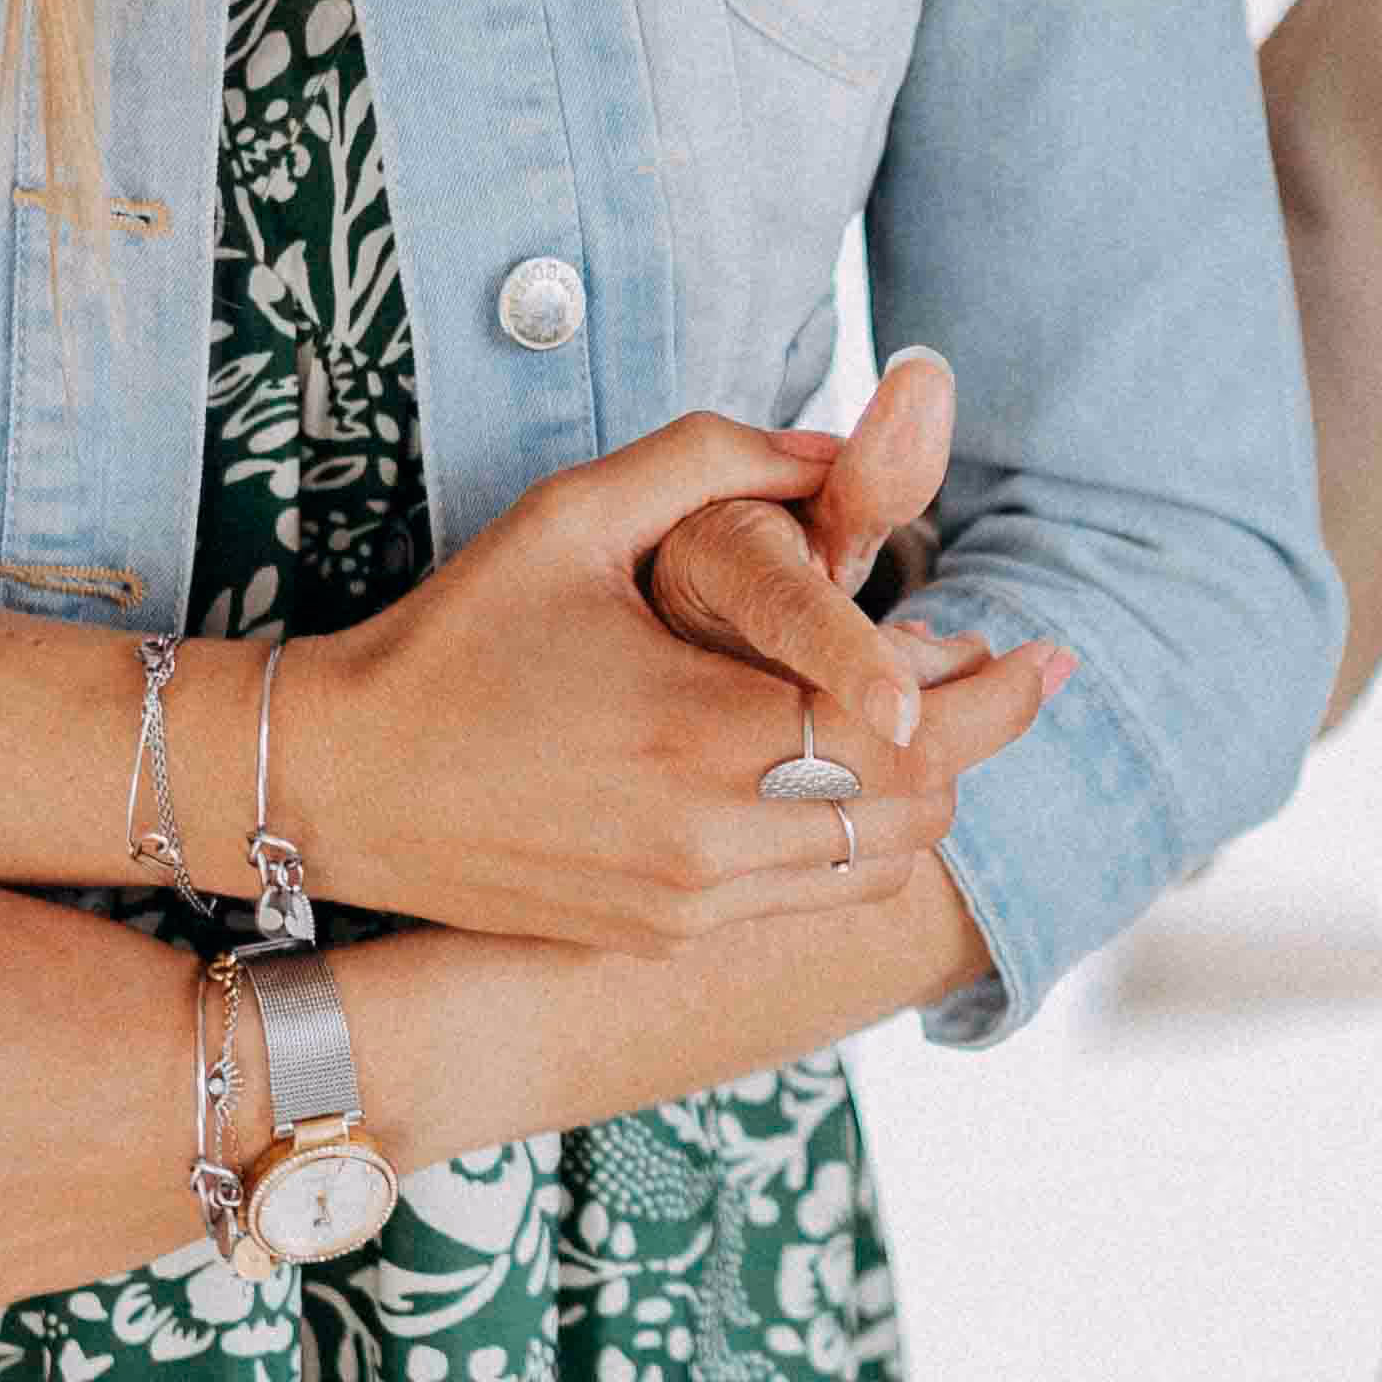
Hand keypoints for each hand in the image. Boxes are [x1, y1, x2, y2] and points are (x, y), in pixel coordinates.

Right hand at [280, 402, 1067, 950]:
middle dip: (978, 744)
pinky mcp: (659, 936)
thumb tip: (833, 445)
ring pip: (872, 869)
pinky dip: (851, 844)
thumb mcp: (575, 517)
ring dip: (921, 802)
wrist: (335, 782)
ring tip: (933, 729)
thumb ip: (715, 459)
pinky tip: (847, 782)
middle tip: (1010, 679)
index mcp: (704, 732)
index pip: (909, 728)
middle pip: (916, 812)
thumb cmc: (453, 637)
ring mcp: (686, 903)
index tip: (1047, 650)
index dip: (994, 693)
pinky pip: (804, 902)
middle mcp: (710, 838)